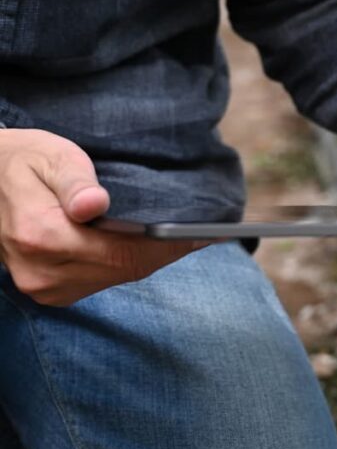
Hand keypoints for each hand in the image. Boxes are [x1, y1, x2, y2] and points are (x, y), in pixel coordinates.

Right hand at [0, 129, 206, 306]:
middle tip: (204, 234)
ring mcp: (43, 287)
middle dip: (166, 252)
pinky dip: (127, 264)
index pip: (122, 251)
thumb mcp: (48, 157)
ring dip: (150, 259)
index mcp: (40, 236)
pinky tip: (149, 246)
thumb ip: (73, 182)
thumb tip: (94, 205)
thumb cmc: (21, 161)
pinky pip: (102, 281)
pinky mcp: (50, 292)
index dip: (166, 245)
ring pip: (116, 278)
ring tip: (183, 238)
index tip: (202, 235)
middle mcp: (40, 272)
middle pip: (124, 268)